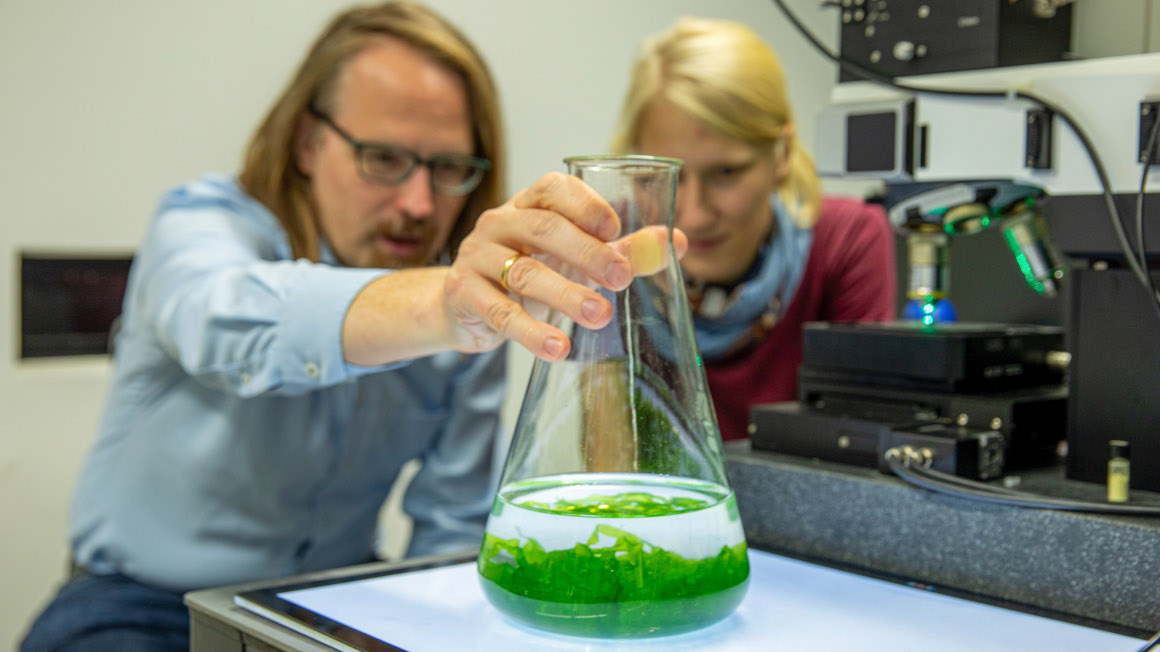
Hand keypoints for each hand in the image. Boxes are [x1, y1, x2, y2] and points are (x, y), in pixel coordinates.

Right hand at [444, 172, 686, 361]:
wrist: (466, 306)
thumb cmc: (531, 273)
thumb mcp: (576, 260)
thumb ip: (623, 251)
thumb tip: (678, 242)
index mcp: (529, 204)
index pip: (554, 188)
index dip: (586, 205)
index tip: (616, 229)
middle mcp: (500, 222)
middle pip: (544, 229)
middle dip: (587, 253)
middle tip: (622, 280)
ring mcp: (477, 257)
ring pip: (524, 272)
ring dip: (565, 295)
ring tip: (599, 316)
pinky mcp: (464, 294)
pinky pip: (500, 313)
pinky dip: (531, 332)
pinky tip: (558, 347)